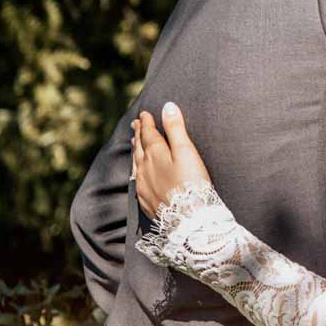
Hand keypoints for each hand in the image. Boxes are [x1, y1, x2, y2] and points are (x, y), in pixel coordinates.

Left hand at [131, 103, 210, 220]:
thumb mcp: (186, 151)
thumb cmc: (191, 182)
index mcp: (155, 154)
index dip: (146, 122)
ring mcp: (143, 185)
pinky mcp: (145, 200)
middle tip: (135, 124)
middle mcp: (144, 168)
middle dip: (138, 134)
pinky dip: (136, 169)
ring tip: (134, 143)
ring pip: (135, 163)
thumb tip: (167, 106)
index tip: (144, 114)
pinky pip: (136, 179)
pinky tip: (137, 172)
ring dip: (135, 150)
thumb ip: (175, 128)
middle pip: (139, 147)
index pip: (148, 133)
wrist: (188, 218)